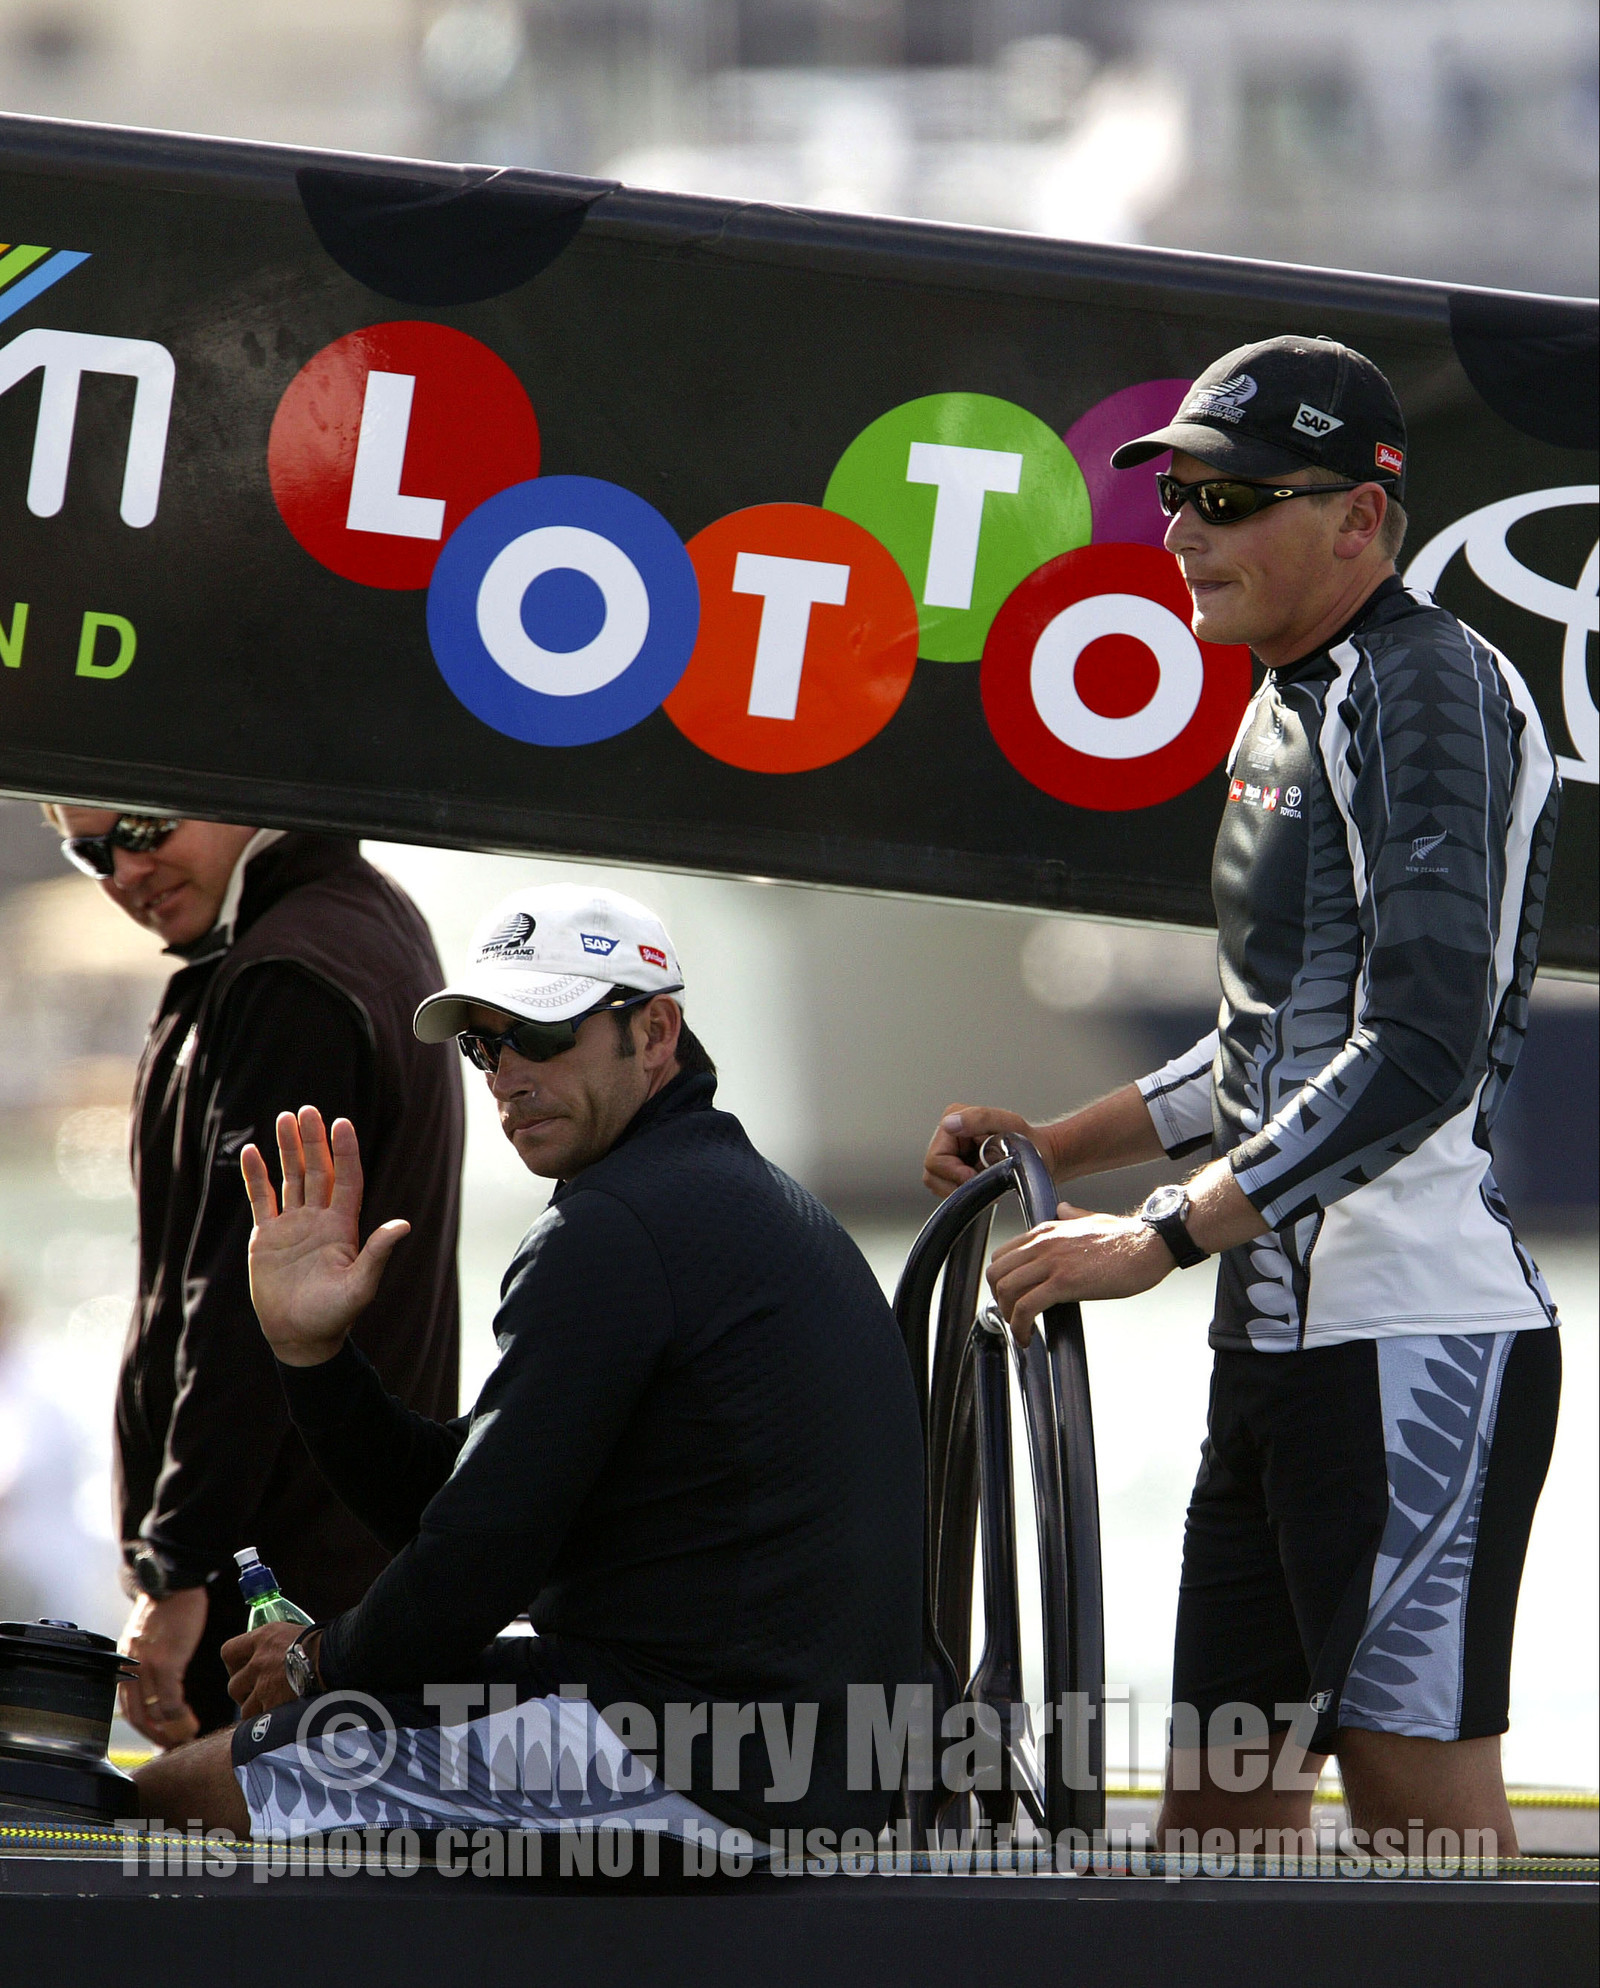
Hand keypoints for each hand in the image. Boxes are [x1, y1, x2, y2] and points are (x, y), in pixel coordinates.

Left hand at [117, 1588, 206, 1747]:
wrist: (174, 1581)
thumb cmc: (168, 1605)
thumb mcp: (148, 1634)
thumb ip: (148, 1658)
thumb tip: (160, 1680)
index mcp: (125, 1662)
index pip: (128, 1704)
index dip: (144, 1725)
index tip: (160, 1733)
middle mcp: (130, 1667)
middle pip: (136, 1715)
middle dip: (154, 1735)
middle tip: (171, 1744)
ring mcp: (147, 1666)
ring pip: (153, 1712)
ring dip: (169, 1730)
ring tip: (185, 1735)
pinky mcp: (167, 1661)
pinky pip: (168, 1700)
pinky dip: (178, 1716)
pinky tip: (189, 1720)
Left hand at [222, 1622, 316, 1718]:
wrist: (338, 1656)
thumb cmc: (324, 1642)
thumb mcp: (294, 1632)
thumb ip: (277, 1644)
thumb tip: (274, 1652)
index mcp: (263, 1638)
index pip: (228, 1652)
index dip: (233, 1665)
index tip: (243, 1670)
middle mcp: (258, 1662)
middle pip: (233, 1685)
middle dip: (244, 1693)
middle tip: (258, 1694)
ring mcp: (264, 1686)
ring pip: (245, 1708)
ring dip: (256, 1710)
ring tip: (272, 1708)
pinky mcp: (274, 1705)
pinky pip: (262, 1721)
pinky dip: (269, 1722)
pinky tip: (280, 1719)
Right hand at [240, 1107, 409, 1366]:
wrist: (300, 1337)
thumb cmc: (335, 1316)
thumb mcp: (361, 1286)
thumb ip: (377, 1253)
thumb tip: (404, 1225)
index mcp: (344, 1227)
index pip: (347, 1179)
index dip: (345, 1151)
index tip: (342, 1123)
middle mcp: (319, 1220)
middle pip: (318, 1170)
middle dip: (314, 1140)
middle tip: (308, 1110)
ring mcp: (292, 1226)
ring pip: (291, 1178)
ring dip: (288, 1149)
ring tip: (285, 1118)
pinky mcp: (266, 1237)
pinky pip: (261, 1199)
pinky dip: (256, 1176)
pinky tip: (251, 1151)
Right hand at [924, 1104, 1040, 1198]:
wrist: (1041, 1157)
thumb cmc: (1029, 1142)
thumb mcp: (1010, 1125)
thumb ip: (980, 1118)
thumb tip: (949, 1124)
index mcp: (954, 1118)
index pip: (935, 1159)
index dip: (954, 1174)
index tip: (977, 1177)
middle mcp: (947, 1134)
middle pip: (933, 1174)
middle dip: (958, 1183)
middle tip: (984, 1181)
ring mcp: (950, 1152)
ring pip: (937, 1184)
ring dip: (962, 1189)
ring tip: (986, 1180)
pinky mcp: (955, 1168)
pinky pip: (947, 1189)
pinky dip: (965, 1191)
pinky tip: (983, 1183)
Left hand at [986, 1198, 1173, 1343]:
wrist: (1150, 1244)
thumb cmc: (1126, 1237)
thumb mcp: (1091, 1218)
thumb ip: (1072, 1216)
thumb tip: (1063, 1209)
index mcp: (1046, 1230)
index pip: (1002, 1255)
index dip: (1000, 1281)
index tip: (1010, 1299)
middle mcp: (1043, 1243)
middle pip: (997, 1273)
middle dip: (999, 1300)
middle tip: (1013, 1318)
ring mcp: (1052, 1262)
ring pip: (1006, 1290)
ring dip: (1008, 1317)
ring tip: (1022, 1331)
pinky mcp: (1064, 1282)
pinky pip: (1026, 1307)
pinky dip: (1020, 1326)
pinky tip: (1030, 1338)